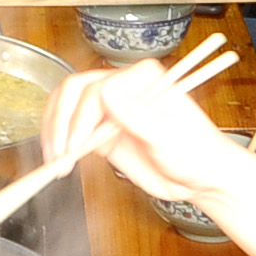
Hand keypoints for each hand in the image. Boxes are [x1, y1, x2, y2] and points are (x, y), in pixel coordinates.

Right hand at [39, 55, 244, 207]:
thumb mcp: (169, 136)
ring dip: (55, 131)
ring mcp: (110, 108)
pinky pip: (71, 128)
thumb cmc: (196, 152)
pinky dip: (60, 142)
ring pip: (67, 106)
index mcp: (143, 77)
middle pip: (75, 90)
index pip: (98, 86)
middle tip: (61, 152)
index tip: (79, 143)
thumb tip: (107, 95)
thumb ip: (138, 116)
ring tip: (56, 160)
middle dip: (62, 121)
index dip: (83, 115)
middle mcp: (123, 86)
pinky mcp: (102, 130)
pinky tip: (60, 160)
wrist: (200, 178)